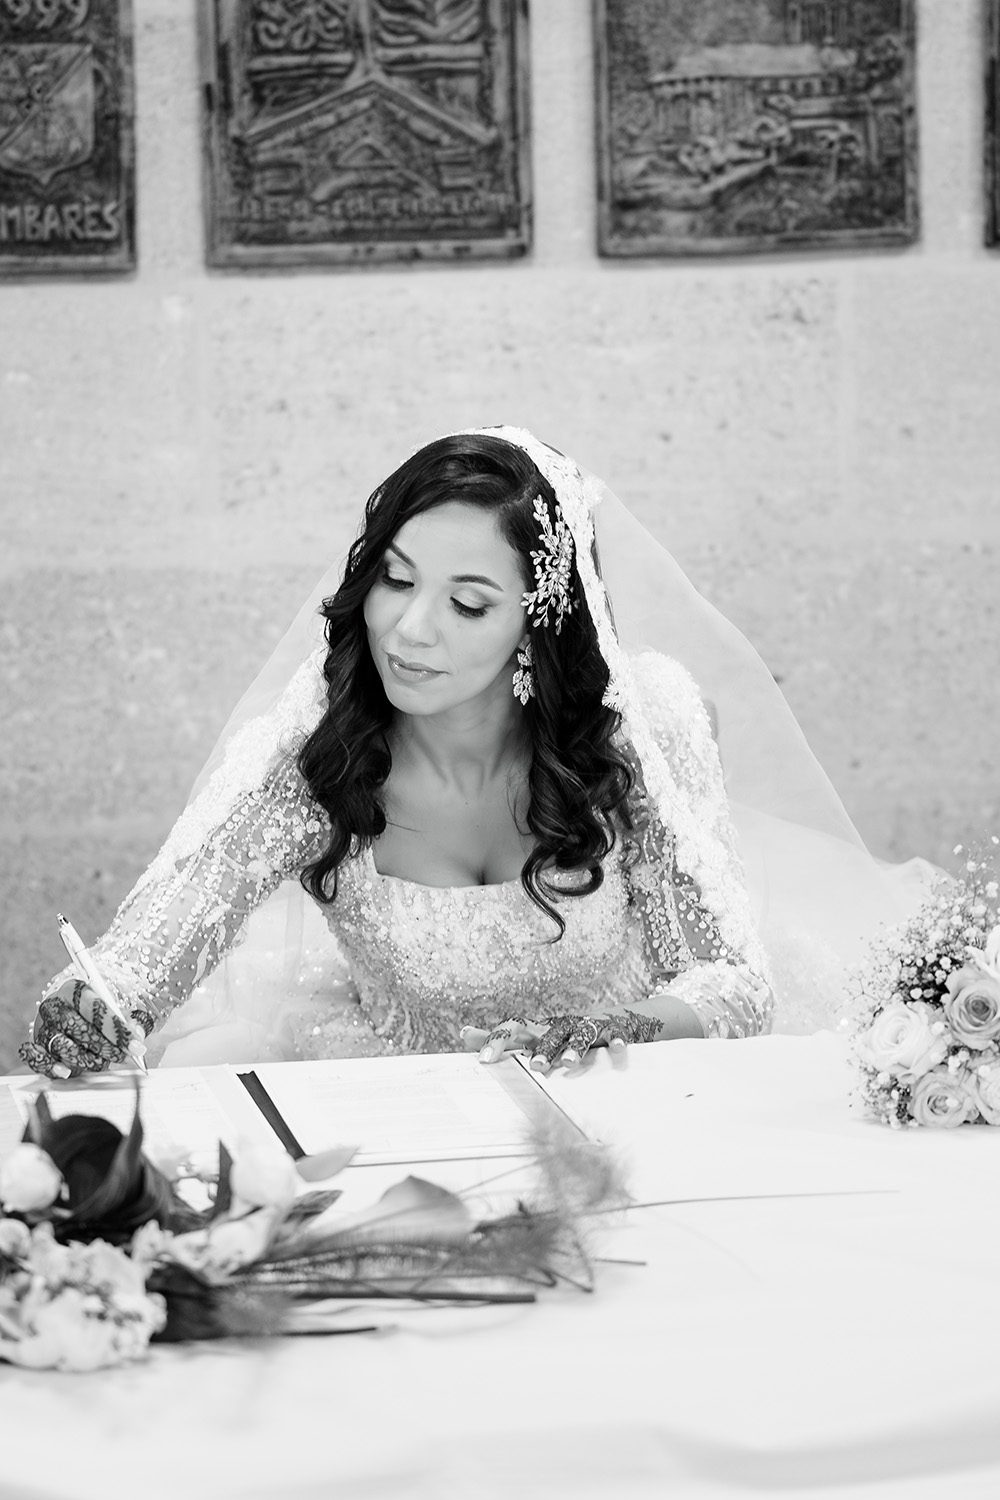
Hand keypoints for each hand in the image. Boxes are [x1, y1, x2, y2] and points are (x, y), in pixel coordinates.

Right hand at [19, 979, 151, 1078]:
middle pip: (77, 1027)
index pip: (96, 1007)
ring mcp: (43, 1026)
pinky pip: (37, 1057)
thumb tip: (138, 1034)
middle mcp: (55, 1006)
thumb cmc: (97, 1015)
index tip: (136, 1045)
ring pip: (61, 1046)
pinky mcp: (35, 1045)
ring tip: (101, 1062)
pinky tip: (66, 1071)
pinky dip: (51, 1066)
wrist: (70, 1016)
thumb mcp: (118, 1011)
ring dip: (85, 1059)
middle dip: (104, 1046)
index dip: (117, 1028)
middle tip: (122, 1057)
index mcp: (75, 989)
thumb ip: (131, 1021)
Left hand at [463, 1010, 661, 1071]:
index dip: (498, 1041)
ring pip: (580, 1035)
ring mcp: (586, 1027)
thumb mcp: (531, 1038)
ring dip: (574, 1048)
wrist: (607, 1023)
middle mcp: (560, 1026)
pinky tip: (618, 1051)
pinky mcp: (612, 1031)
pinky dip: (616, 1041)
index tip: (483, 1060)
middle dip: (541, 1049)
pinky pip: (614, 1035)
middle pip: (547, 1034)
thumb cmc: (561, 1036)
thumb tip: (464, 1035)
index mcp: (538, 1030)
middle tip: (534, 1067)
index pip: (513, 1030)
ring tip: (569, 1064)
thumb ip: (500, 1039)